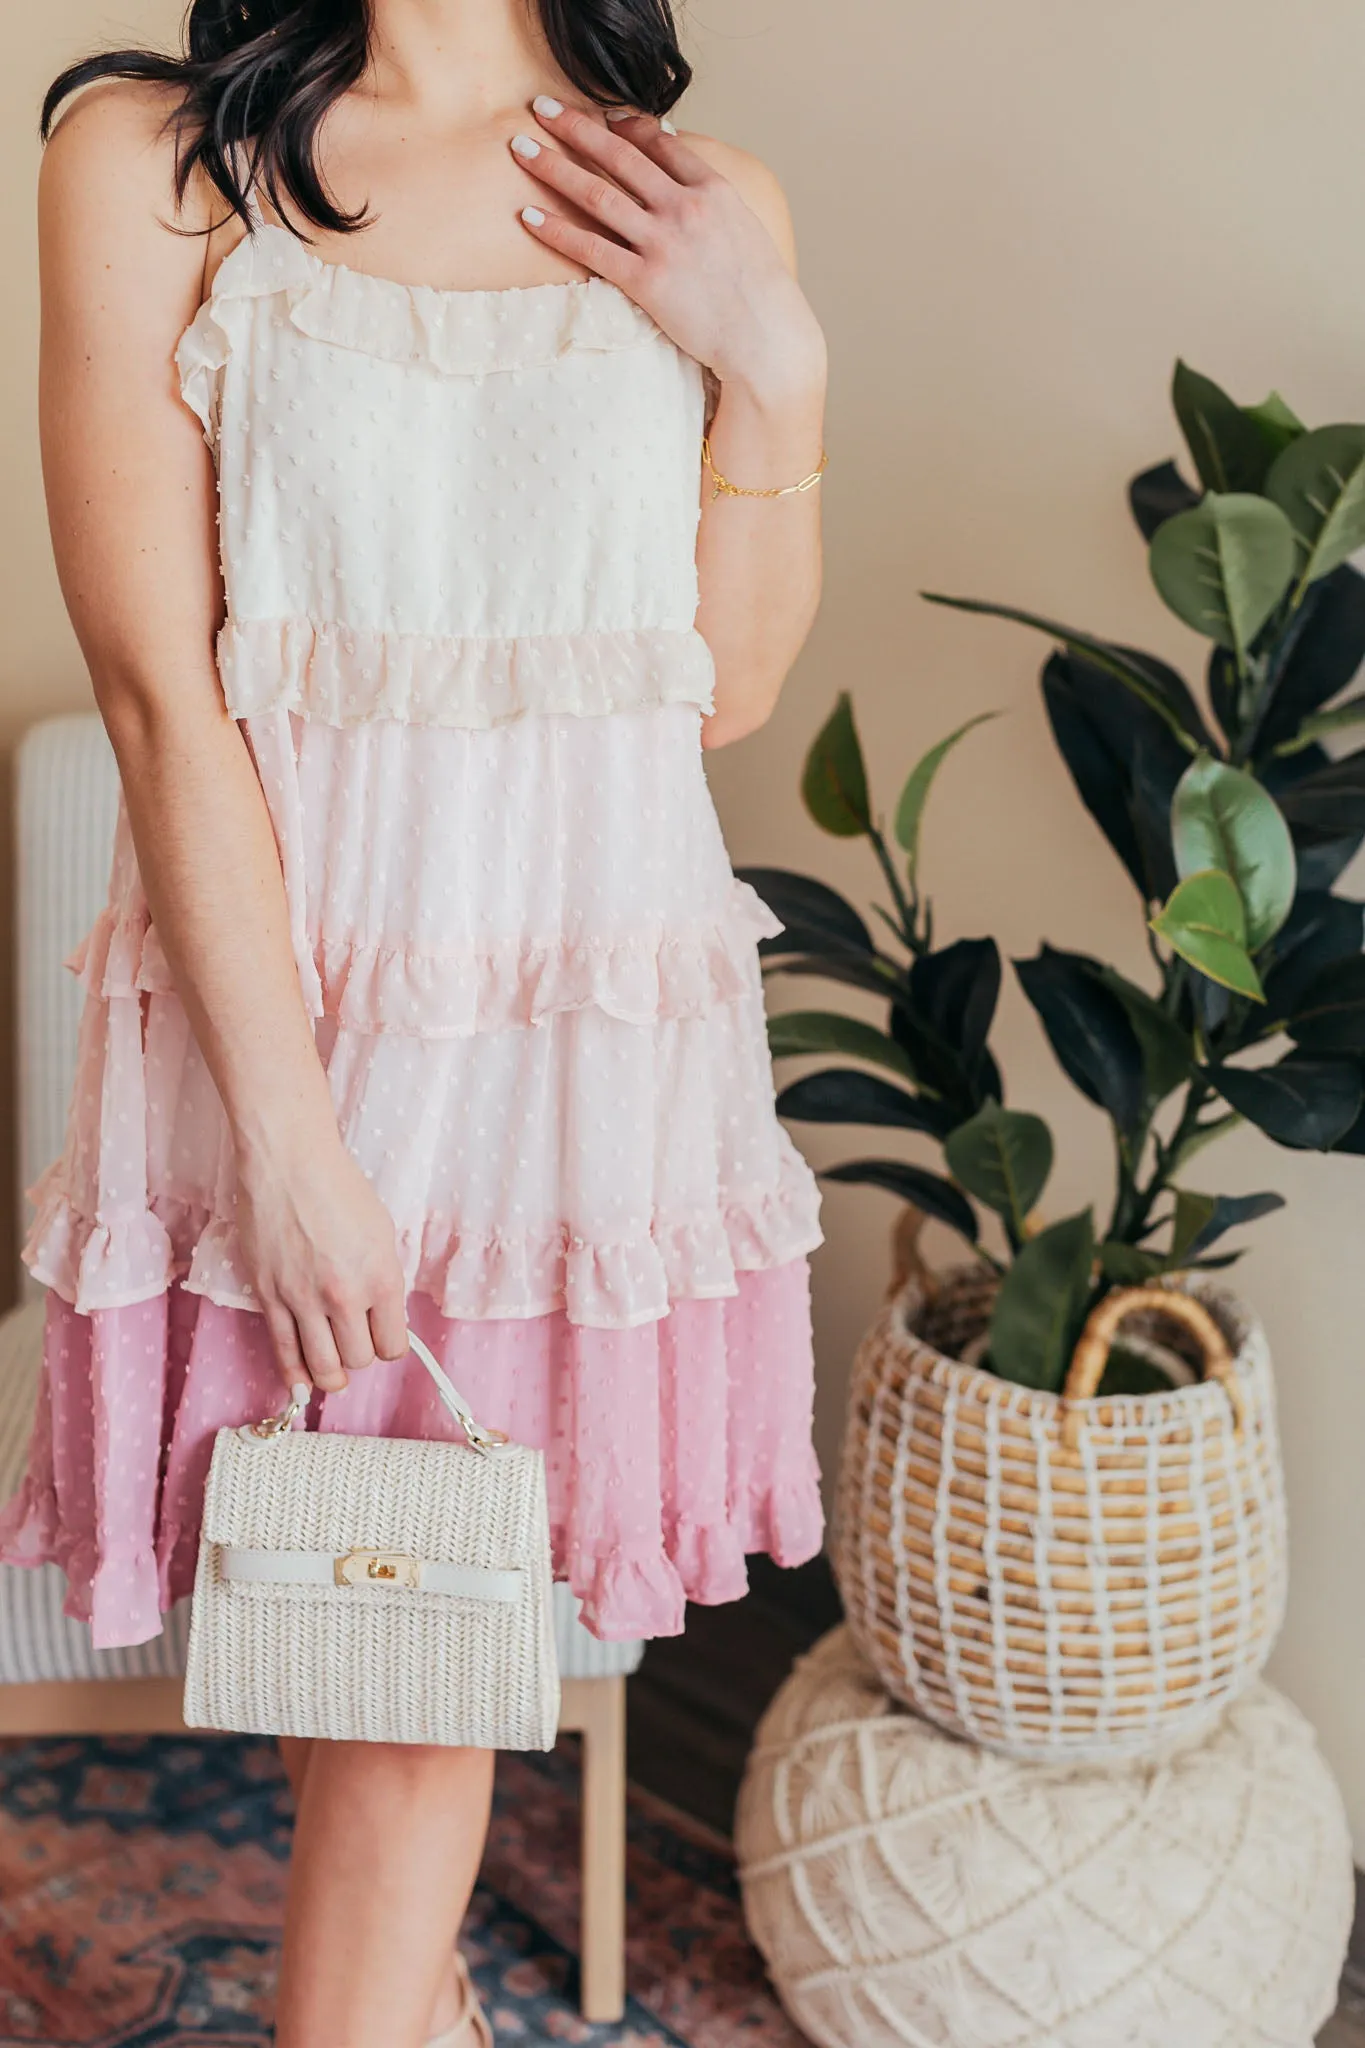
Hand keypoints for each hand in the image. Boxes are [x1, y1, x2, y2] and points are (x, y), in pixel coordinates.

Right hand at [234, 1133, 409, 1396]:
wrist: (289, 1163)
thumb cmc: (339, 1188)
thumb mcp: (382, 1233)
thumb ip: (383, 1279)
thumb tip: (381, 1316)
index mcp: (381, 1279)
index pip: (392, 1346)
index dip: (389, 1347)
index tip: (383, 1340)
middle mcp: (344, 1296)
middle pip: (358, 1359)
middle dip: (359, 1356)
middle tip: (354, 1343)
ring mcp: (303, 1300)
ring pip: (322, 1366)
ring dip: (330, 1375)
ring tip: (332, 1374)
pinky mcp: (269, 1297)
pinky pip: (283, 1351)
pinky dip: (293, 1374)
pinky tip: (300, 1383)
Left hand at [511, 98, 825, 402]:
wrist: (767, 338)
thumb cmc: (760, 293)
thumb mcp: (746, 229)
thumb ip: (713, 202)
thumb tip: (685, 185)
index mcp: (713, 190)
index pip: (660, 143)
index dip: (625, 125)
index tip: (599, 114)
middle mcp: (684, 207)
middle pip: (619, 155)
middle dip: (576, 127)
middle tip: (542, 108)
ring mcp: (663, 243)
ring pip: (597, 194)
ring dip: (554, 167)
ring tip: (521, 149)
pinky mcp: (646, 281)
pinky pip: (591, 248)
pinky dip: (557, 230)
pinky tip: (530, 216)